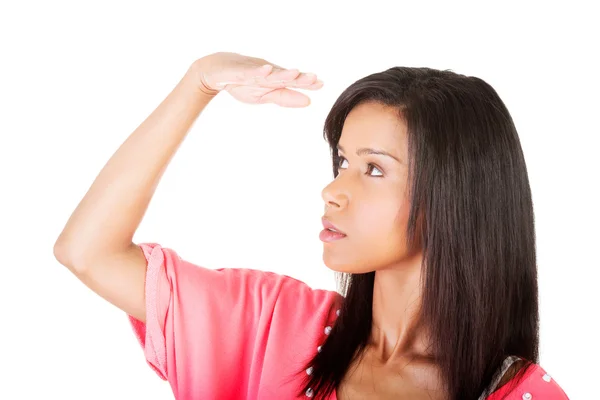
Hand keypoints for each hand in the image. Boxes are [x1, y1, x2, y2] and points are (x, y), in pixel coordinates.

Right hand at [191, 52, 322, 107]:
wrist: (215, 73)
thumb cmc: (242, 83)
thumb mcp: (264, 95)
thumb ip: (285, 98)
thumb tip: (309, 101)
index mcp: (274, 79)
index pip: (293, 81)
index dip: (306, 83)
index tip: (321, 84)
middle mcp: (267, 72)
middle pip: (285, 76)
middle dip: (299, 78)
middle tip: (314, 79)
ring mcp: (253, 71)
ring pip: (269, 73)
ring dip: (282, 73)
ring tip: (295, 73)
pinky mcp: (239, 72)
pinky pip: (249, 72)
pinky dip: (258, 70)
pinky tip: (266, 70)